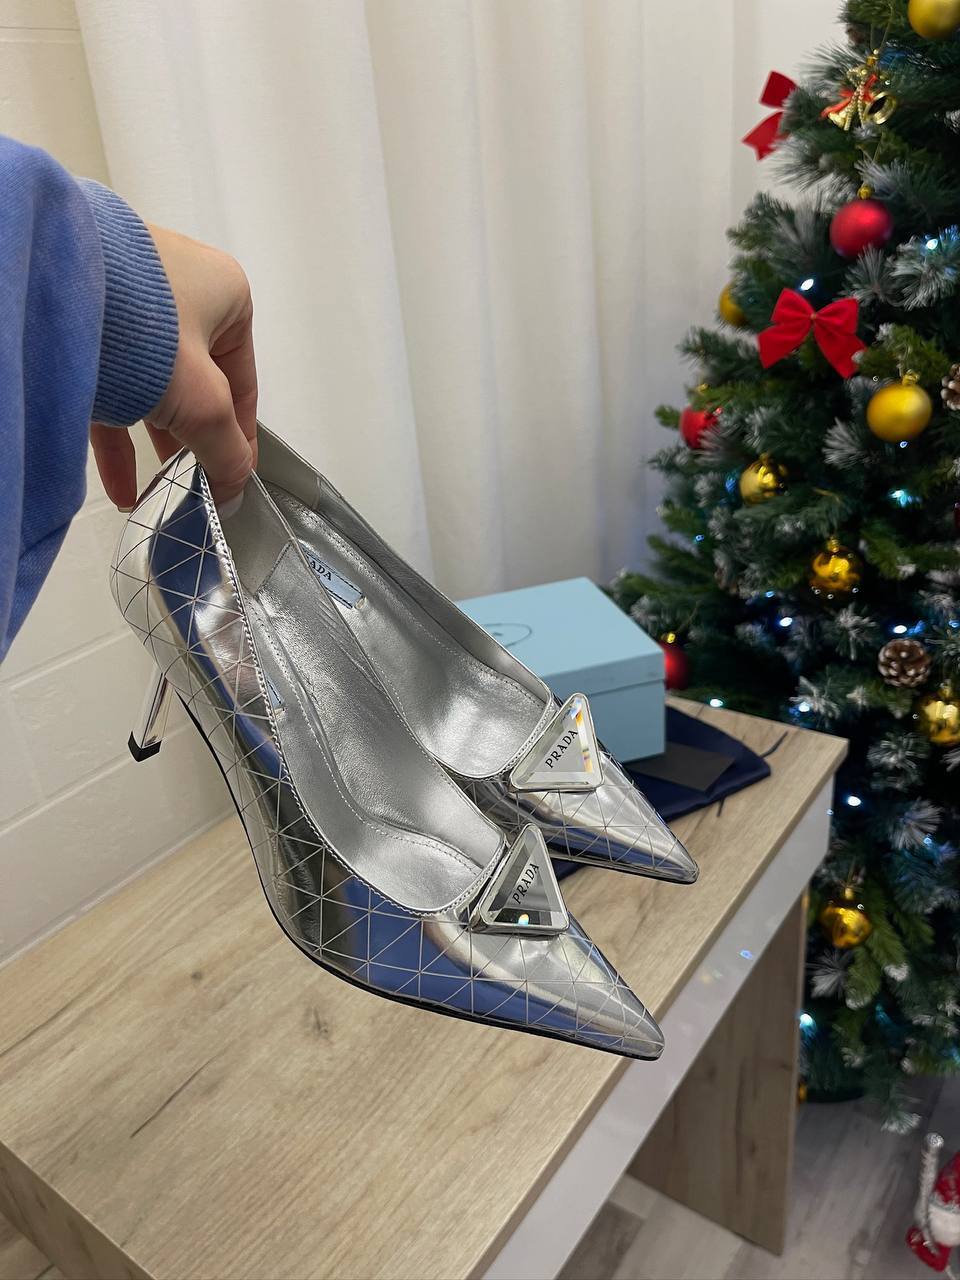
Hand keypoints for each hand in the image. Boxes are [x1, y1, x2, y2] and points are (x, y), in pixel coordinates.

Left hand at [91, 224, 257, 508]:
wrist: (48, 290)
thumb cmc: (140, 324)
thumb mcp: (202, 402)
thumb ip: (226, 449)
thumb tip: (235, 483)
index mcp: (225, 293)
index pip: (242, 379)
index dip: (239, 436)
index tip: (232, 477)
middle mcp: (179, 289)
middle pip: (196, 385)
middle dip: (192, 442)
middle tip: (191, 484)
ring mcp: (129, 300)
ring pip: (151, 387)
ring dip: (152, 443)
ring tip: (156, 488)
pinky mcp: (85, 318)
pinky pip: (111, 385)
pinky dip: (118, 434)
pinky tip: (120, 481)